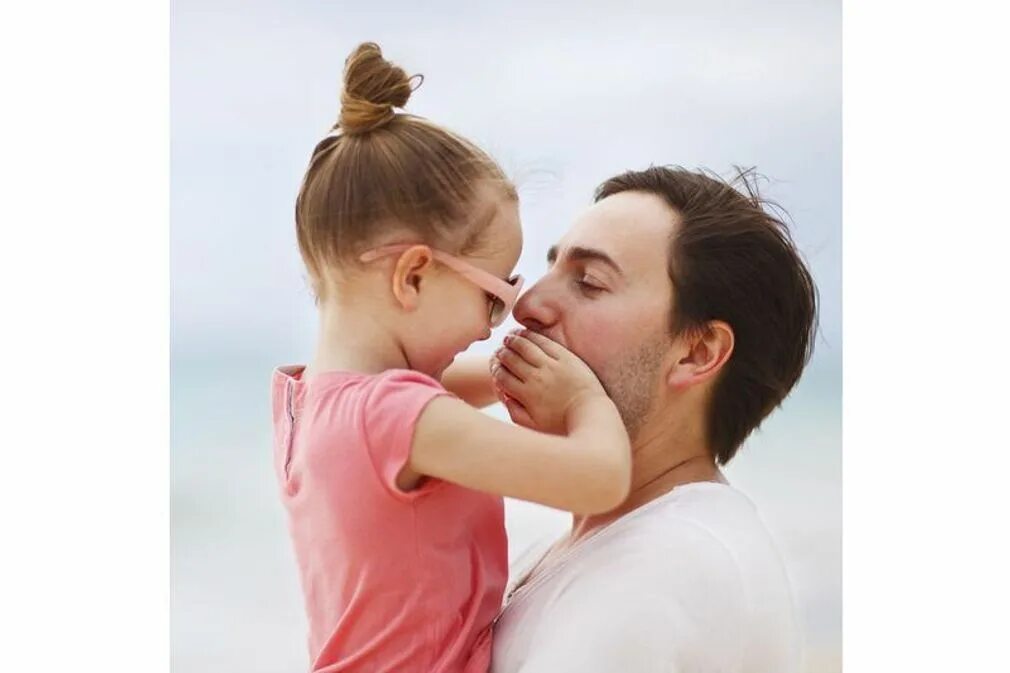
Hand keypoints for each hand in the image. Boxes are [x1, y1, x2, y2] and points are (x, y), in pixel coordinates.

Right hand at [490, 329, 607, 434]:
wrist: (591, 414)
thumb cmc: (563, 424)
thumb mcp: (534, 426)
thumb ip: (515, 412)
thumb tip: (503, 396)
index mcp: (526, 395)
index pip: (501, 376)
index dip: (495, 369)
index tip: (496, 366)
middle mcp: (536, 378)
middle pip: (510, 359)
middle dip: (502, 353)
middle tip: (501, 350)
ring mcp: (551, 365)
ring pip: (525, 346)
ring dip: (513, 340)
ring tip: (509, 339)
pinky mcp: (565, 357)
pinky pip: (544, 342)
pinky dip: (531, 336)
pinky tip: (525, 333)